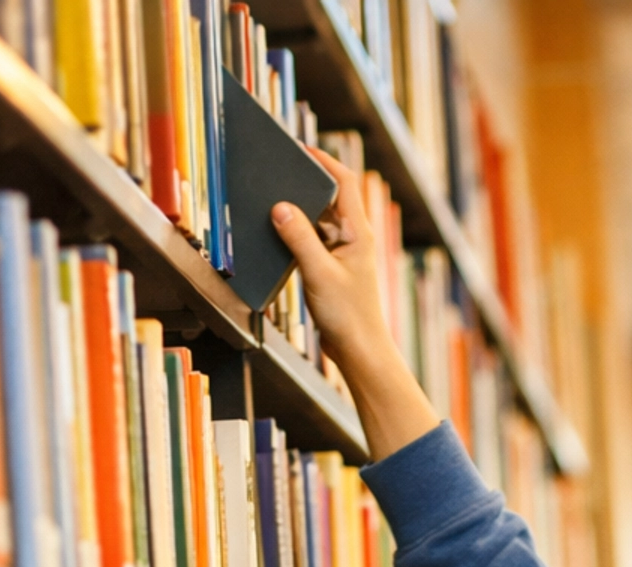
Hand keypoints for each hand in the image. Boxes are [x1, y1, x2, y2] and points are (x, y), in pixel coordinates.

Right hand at [273, 149, 439, 461]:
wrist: (359, 352)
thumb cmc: (348, 317)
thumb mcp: (319, 274)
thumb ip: (300, 239)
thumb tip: (280, 208)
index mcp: (358, 231)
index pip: (343, 181)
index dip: (322, 160)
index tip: (299, 148)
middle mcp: (353, 237)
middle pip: (329, 197)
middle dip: (305, 184)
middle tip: (279, 172)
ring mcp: (344, 253)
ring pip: (319, 220)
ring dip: (299, 213)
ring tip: (273, 203)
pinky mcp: (333, 268)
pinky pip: (313, 241)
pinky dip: (297, 235)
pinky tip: (278, 237)